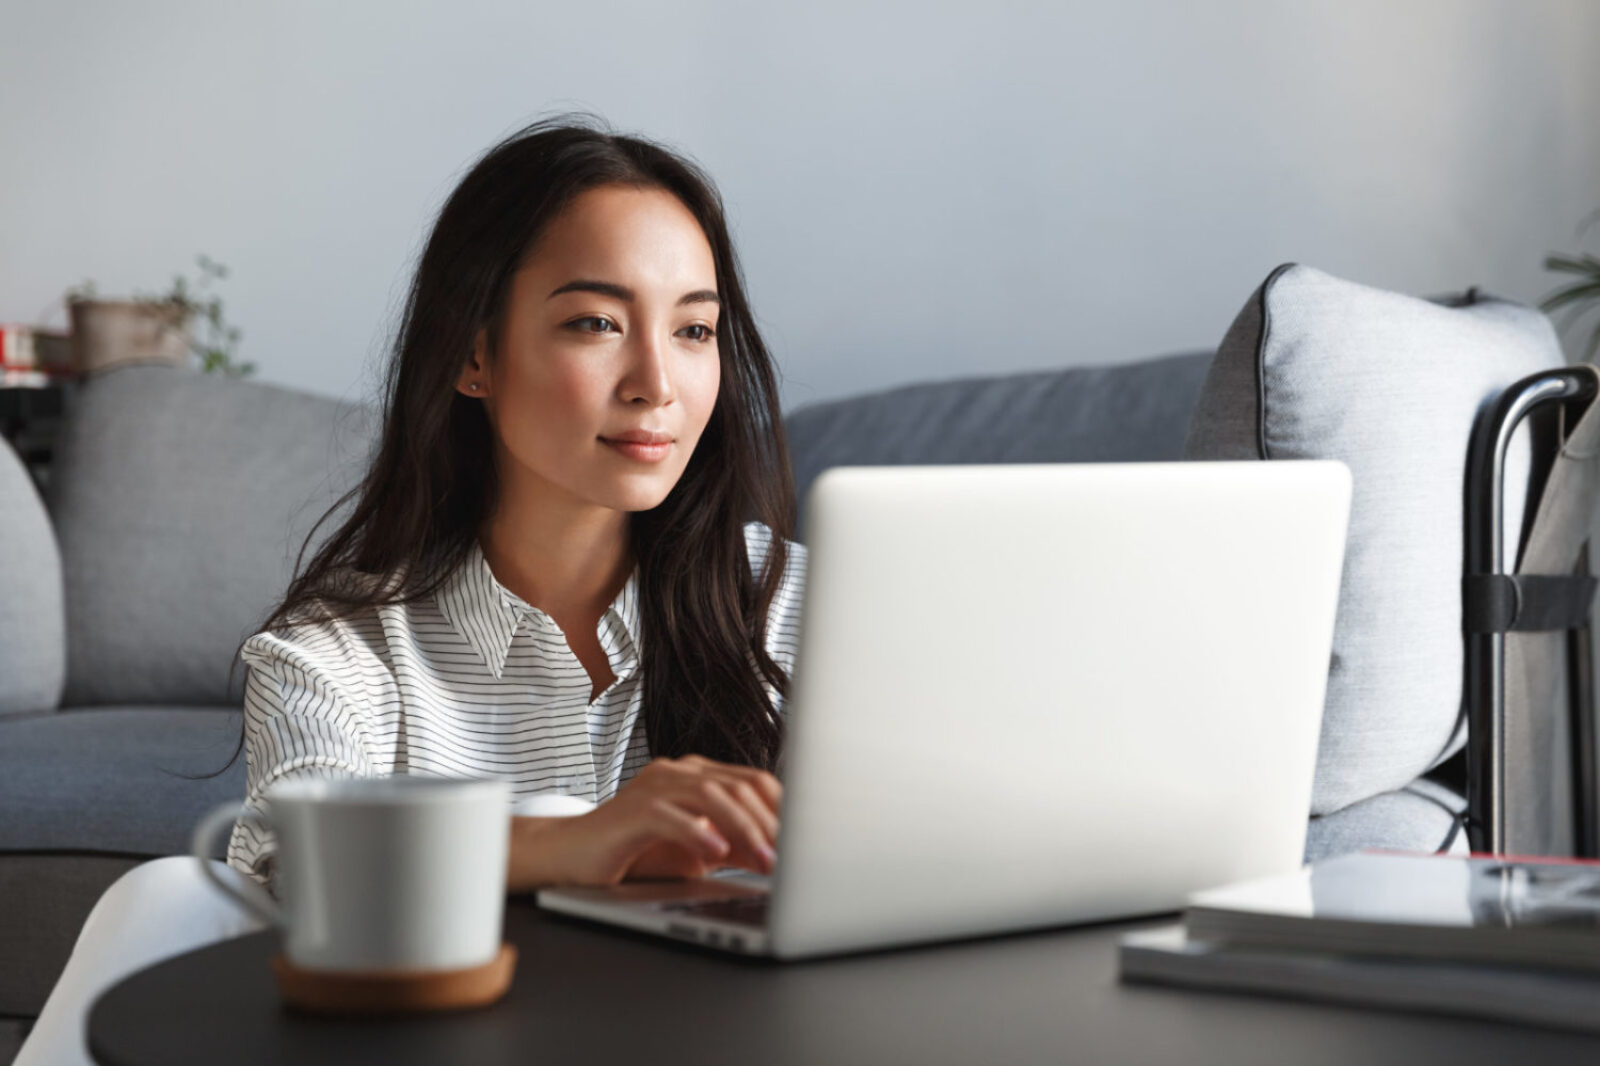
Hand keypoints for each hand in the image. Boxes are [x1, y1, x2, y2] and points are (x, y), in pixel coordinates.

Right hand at [514, 755, 781, 888]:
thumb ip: (735, 845)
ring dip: (744, 830)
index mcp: (698, 775)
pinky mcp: (632, 810)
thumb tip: (779, 853)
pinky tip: (716, 854)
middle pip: (740, 785)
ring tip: (764, 862)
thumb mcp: (697, 850)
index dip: (784, 810)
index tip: (804, 843)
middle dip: (771, 823)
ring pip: (712, 795)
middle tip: (789, 858)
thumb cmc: (634, 852)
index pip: (754, 781)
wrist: (572, 855)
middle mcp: (679, 772)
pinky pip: (671, 815)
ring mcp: (655, 786)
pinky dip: (698, 833)